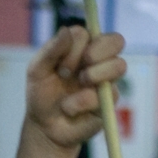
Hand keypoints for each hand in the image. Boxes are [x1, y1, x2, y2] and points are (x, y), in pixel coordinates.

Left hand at [24, 26, 126, 151]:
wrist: (44, 127)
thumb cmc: (41, 95)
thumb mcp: (37, 71)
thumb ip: (51, 50)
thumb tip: (66, 30)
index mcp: (80, 48)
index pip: (90, 32)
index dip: (77, 46)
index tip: (60, 65)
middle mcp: (98, 61)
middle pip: (116, 40)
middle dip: (96, 52)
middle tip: (78, 69)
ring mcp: (106, 80)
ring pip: (119, 65)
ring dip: (95, 75)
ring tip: (78, 85)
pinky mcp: (110, 102)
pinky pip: (108, 94)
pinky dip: (84, 101)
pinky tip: (70, 108)